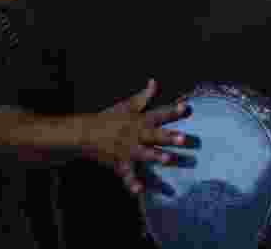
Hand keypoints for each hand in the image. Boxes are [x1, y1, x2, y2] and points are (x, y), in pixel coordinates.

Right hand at [83, 80, 190, 194]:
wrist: (85, 133)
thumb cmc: (109, 118)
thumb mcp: (126, 105)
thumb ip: (143, 97)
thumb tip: (154, 81)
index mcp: (138, 120)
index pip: (157, 114)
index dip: (171, 111)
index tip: (185, 108)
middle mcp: (134, 134)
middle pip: (153, 134)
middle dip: (167, 137)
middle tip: (184, 138)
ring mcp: (126, 149)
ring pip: (142, 153)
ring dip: (155, 156)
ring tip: (168, 159)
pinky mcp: (119, 162)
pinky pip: (127, 174)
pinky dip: (132, 183)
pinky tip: (139, 190)